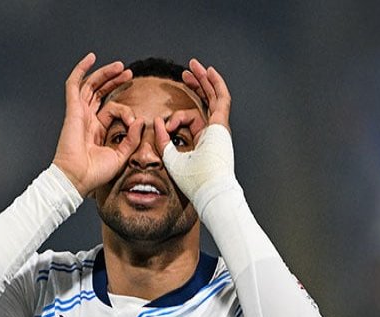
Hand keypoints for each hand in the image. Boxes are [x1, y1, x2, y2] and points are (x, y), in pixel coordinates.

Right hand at [53, 53, 140, 196]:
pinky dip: (81, 70)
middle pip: (100, 92)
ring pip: (91, 85)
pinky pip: (74, 85)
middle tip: (129, 73)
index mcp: (97, 129)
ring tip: (120, 66)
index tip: (136, 121)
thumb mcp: (121, 154)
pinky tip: (90, 58)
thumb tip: (140, 120)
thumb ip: (131, 138)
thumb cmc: (96, 171)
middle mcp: (87, 118)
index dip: (127, 111)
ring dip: (105, 73)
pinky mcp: (73, 110)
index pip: (112, 109)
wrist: (78, 178)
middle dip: (114, 81)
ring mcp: (79, 112)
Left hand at [158, 59, 234, 200]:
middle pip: (207, 102)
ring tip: (194, 65)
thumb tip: (156, 122)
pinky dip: (215, 84)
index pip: (192, 119)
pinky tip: (208, 72)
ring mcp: (221, 128)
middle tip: (185, 73)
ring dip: (204, 80)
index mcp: (205, 141)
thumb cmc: (194, 181)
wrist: (210, 189)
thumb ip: (163, 141)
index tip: (165, 124)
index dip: (176, 116)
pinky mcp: (222, 125)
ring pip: (214, 97)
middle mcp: (215, 133)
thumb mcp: (171, 159)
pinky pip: (222, 99)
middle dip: (196, 86)